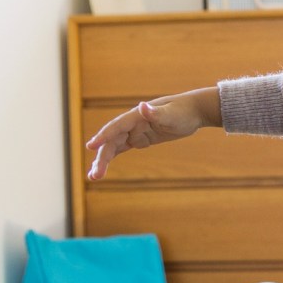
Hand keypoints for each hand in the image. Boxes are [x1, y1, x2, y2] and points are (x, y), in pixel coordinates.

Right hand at [86, 90, 217, 179]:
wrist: (193, 111)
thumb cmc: (183, 111)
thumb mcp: (172, 114)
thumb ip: (157, 113)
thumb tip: (143, 106)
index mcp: (136, 116)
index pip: (116, 127)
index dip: (103, 136)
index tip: (90, 146)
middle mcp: (131, 123)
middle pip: (112, 141)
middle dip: (102, 157)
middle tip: (94, 175)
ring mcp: (134, 131)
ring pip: (114, 146)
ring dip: (102, 160)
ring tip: (93, 177)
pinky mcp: (139, 138)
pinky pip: (121, 148)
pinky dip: (111, 157)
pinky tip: (101, 169)